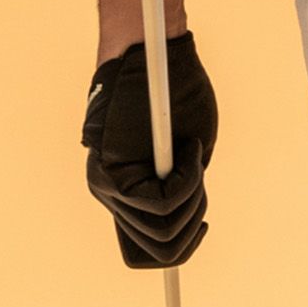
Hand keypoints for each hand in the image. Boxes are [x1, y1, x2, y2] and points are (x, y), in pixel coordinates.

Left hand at [81, 29, 217, 268]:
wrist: (155, 57)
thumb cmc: (174, 101)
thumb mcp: (182, 161)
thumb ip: (177, 195)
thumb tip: (186, 228)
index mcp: (122, 194)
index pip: (147, 249)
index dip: (181, 248)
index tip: (201, 228)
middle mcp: (107, 194)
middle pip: (159, 248)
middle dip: (193, 222)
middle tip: (201, 184)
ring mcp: (106, 186)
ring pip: (162, 229)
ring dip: (192, 199)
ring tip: (194, 158)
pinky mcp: (112, 173)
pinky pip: (162, 203)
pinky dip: (188, 181)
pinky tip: (189, 151)